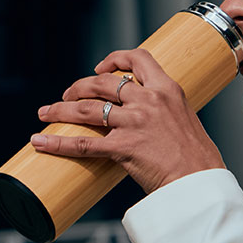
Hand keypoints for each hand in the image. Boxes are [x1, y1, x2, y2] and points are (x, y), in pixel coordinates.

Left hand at [29, 48, 224, 193]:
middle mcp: (149, 101)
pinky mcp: (123, 147)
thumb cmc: (198, 159)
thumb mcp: (186, 121)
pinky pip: (84, 144)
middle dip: (79, 87)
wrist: (201, 183)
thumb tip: (146, 120)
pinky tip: (41, 142)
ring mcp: (135, 122)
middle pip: (102, 83)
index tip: (101, 68)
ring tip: (46, 113)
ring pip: (86, 109)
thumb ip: (165, 113)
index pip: (138, 59)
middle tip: (68, 96)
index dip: (114, 59)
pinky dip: (58, 143)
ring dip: (60, 109)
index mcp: (167, 90)